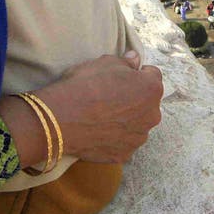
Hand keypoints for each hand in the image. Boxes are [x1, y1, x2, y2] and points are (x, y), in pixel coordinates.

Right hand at [34, 52, 162, 164]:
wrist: (61, 119)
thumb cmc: (85, 86)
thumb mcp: (105, 62)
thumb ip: (126, 62)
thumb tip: (135, 59)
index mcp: (151, 89)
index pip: (152, 75)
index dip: (136, 73)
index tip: (120, 76)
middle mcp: (152, 115)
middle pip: (147, 102)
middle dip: (134, 98)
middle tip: (110, 96)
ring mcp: (138, 138)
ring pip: (137, 124)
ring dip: (126, 119)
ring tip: (102, 115)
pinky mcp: (124, 154)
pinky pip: (123, 142)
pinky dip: (115, 137)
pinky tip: (98, 130)